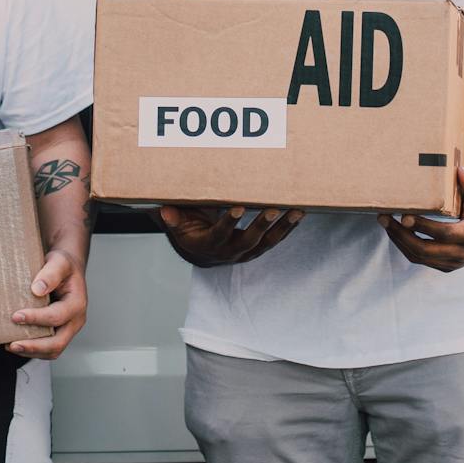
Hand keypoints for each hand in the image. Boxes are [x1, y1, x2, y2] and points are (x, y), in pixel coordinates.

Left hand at [10, 248, 87, 358]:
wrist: (67, 270)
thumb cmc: (63, 266)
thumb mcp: (59, 262)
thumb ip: (51, 273)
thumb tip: (37, 289)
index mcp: (77, 303)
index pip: (56, 317)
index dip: (36, 319)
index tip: (16, 316)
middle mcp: (75, 320)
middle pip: (57, 343)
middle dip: (34, 346)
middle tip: (12, 344)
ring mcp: (68, 329)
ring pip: (52, 350)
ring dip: (31, 351)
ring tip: (11, 346)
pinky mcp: (59, 333)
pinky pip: (47, 348)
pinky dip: (32, 349)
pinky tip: (16, 343)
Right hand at [157, 205, 303, 265]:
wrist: (202, 254)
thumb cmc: (190, 232)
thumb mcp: (178, 226)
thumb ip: (173, 219)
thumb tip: (165, 211)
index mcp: (209, 245)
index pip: (219, 235)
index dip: (228, 223)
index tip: (237, 208)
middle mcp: (230, 252)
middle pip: (249, 240)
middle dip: (262, 224)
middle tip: (273, 208)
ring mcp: (246, 252)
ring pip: (267, 242)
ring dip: (283, 226)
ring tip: (297, 211)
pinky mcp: (258, 249)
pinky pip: (275, 240)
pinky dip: (287, 228)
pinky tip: (298, 214)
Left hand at [378, 166, 463, 272]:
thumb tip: (459, 171)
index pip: (444, 234)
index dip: (423, 226)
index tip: (404, 215)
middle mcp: (462, 253)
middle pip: (425, 250)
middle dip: (400, 234)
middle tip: (384, 217)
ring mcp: (454, 262)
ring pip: (419, 257)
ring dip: (399, 240)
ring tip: (385, 222)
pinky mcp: (447, 265)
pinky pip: (422, 259)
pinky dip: (406, 246)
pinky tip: (396, 231)